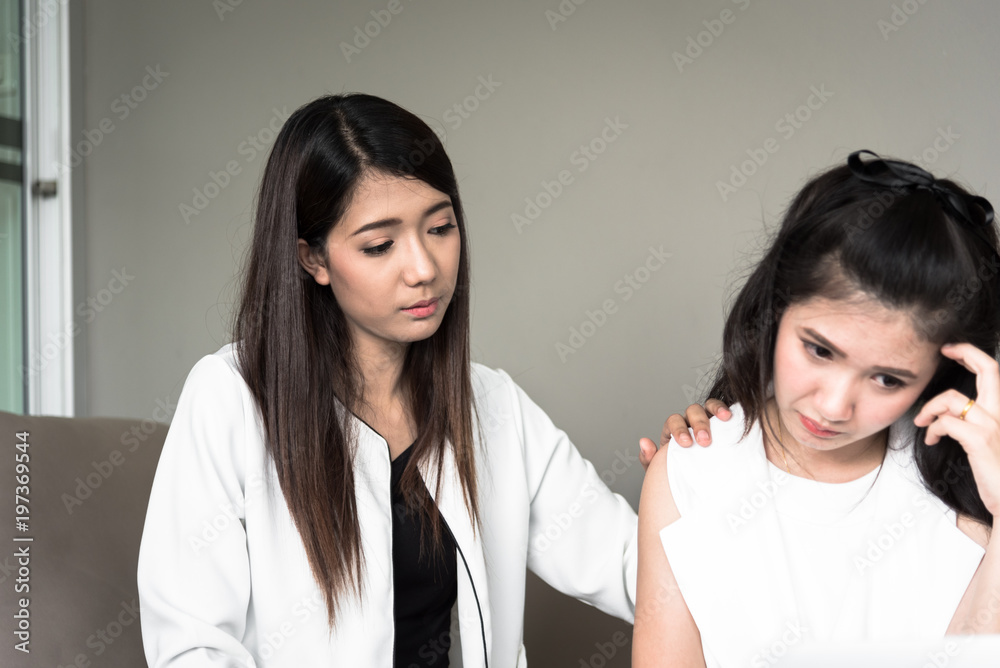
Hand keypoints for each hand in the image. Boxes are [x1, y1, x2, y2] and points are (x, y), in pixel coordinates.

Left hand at [639, 400, 731, 469]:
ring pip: (708, 407)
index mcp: (674, 430)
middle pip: (692, 412)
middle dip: (698, 424)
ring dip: (716, 410)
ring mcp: (708, 421)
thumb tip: (644, 442)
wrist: (695, 483)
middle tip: (704, 440)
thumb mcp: (661, 470)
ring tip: (725, 419)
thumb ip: (649, 458)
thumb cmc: (677, 474)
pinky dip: (728, 410)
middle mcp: (690, 422)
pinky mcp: (723, 424)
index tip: (685, 444)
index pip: (674, 422)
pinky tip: (734, 417)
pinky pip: (725, 412)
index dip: (679, 430)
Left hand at [913, 343, 999, 521]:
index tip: (952, 349)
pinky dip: (931, 428)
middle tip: (943, 351)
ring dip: (930, 407)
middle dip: (964, 352)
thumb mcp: (984, 440)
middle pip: (989, 369)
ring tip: (923, 421)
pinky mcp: (980, 440)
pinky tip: (931, 439)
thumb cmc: (996, 472)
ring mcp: (993, 425)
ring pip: (953, 398)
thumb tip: (945, 410)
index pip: (993, 372)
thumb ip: (971, 420)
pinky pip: (945, 422)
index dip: (973, 353)